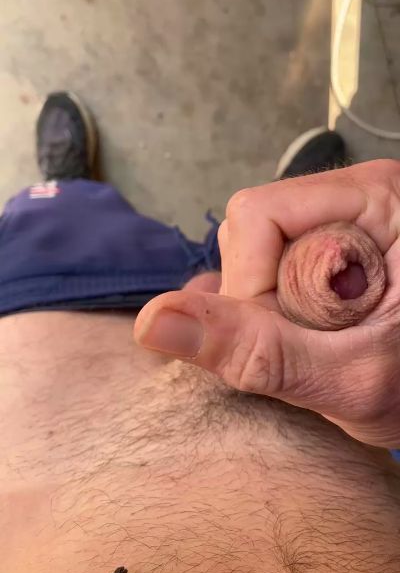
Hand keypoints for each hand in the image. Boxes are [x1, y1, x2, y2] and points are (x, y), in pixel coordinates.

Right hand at [135, 159, 399, 448]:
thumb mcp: (350, 378)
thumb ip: (256, 351)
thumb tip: (149, 321)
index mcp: (380, 197)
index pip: (258, 214)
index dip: (251, 285)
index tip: (288, 342)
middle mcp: (358, 193)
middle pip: (251, 225)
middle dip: (261, 297)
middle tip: (314, 345)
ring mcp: (341, 217)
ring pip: (252, 246)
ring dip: (266, 304)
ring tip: (317, 340)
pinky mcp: (327, 243)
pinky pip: (266, 259)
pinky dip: (269, 305)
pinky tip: (298, 331)